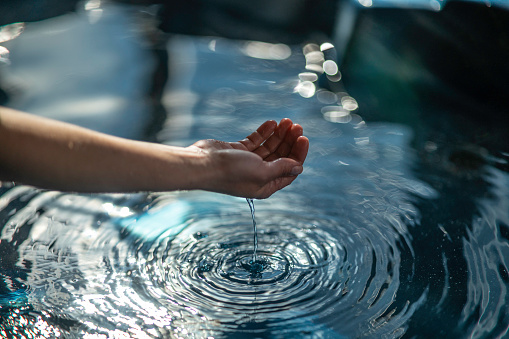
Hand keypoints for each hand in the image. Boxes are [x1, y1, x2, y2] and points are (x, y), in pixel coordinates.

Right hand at [189, 118, 308, 197]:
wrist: (202, 164)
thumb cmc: (231, 172)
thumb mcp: (262, 171)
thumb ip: (281, 168)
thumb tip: (299, 168)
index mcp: (265, 186)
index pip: (289, 170)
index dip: (298, 154)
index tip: (303, 138)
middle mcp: (258, 175)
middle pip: (281, 157)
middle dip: (290, 142)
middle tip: (297, 126)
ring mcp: (248, 162)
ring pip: (269, 147)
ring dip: (279, 134)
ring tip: (286, 121)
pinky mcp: (238, 151)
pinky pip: (256, 141)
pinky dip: (264, 132)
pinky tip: (272, 123)